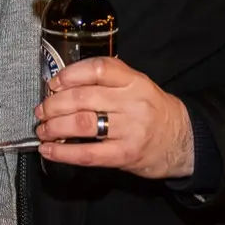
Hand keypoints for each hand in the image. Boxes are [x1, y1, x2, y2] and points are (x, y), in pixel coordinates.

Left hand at [35, 56, 195, 178]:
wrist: (184, 141)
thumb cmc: (153, 111)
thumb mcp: (138, 86)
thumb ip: (108, 81)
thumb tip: (63, 85)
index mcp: (134, 81)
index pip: (98, 68)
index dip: (70, 74)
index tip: (53, 83)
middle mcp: (132, 102)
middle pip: (83, 97)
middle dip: (54, 104)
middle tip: (41, 111)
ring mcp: (130, 130)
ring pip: (81, 123)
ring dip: (54, 127)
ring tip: (42, 130)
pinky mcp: (125, 155)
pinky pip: (87, 154)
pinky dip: (63, 153)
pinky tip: (48, 150)